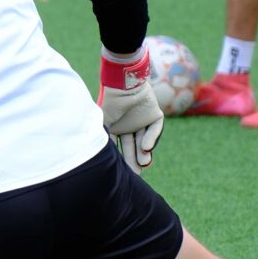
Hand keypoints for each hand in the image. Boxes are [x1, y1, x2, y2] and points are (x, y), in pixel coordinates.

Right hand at [99, 47, 164, 172]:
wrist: (122, 85)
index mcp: (116, 127)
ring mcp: (142, 120)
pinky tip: (146, 147)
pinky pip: (155, 128)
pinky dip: (152, 138)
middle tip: (136, 173)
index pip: (120, 146)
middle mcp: (129, 125)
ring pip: (145, 140)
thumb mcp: (104, 124)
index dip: (122, 158)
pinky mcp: (154, 114)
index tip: (124, 172)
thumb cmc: (110, 103)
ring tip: (144, 163)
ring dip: (144, 152)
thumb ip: (105, 140)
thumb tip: (101, 161)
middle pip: (133, 146)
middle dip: (134, 159)